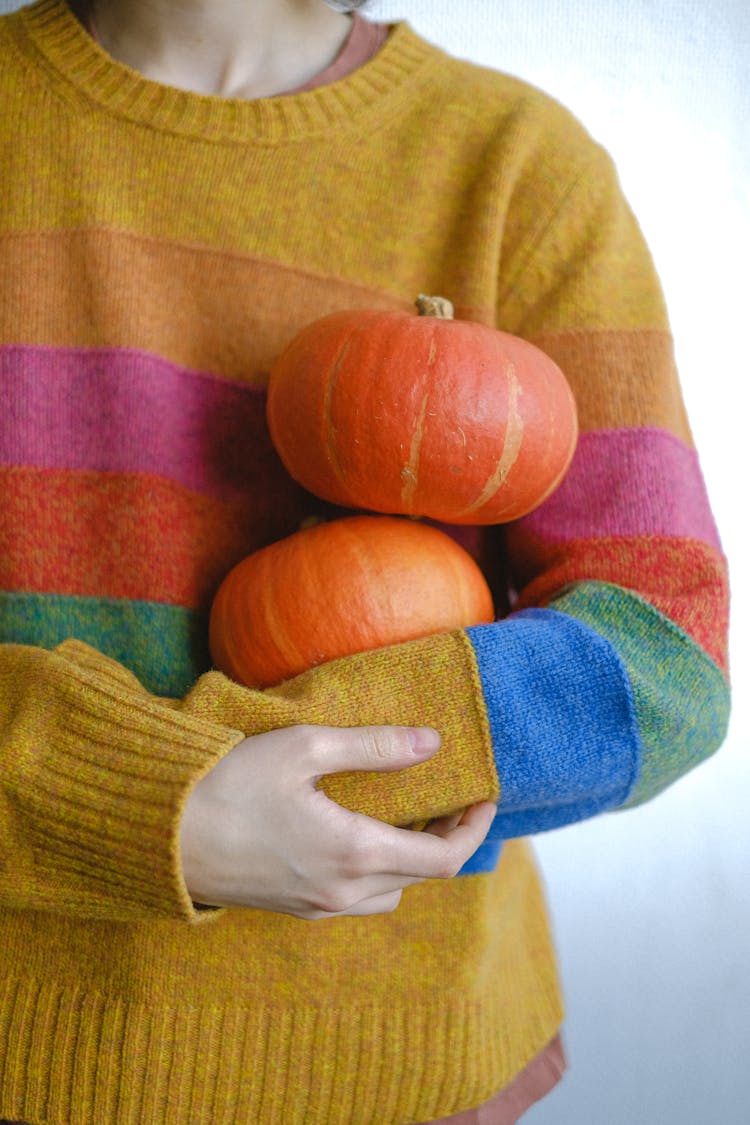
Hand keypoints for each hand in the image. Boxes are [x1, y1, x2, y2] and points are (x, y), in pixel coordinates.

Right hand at [179, 724, 495, 919]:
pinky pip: (358, 899)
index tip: (484, 796)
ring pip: (392, 891)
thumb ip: (374, 747)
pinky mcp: (294, 908)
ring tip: (411, 816)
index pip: (444, 857)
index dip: (473, 828)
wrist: (160, 835)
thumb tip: (432, 743)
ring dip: (414, 860)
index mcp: (354, 853)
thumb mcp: (304, 748)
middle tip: (452, 798)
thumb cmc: (228, 784)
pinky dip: (379, 871)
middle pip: (424, 876)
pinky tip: (363, 835)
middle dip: (448, 839)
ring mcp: (317, 907)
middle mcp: (343, 891)